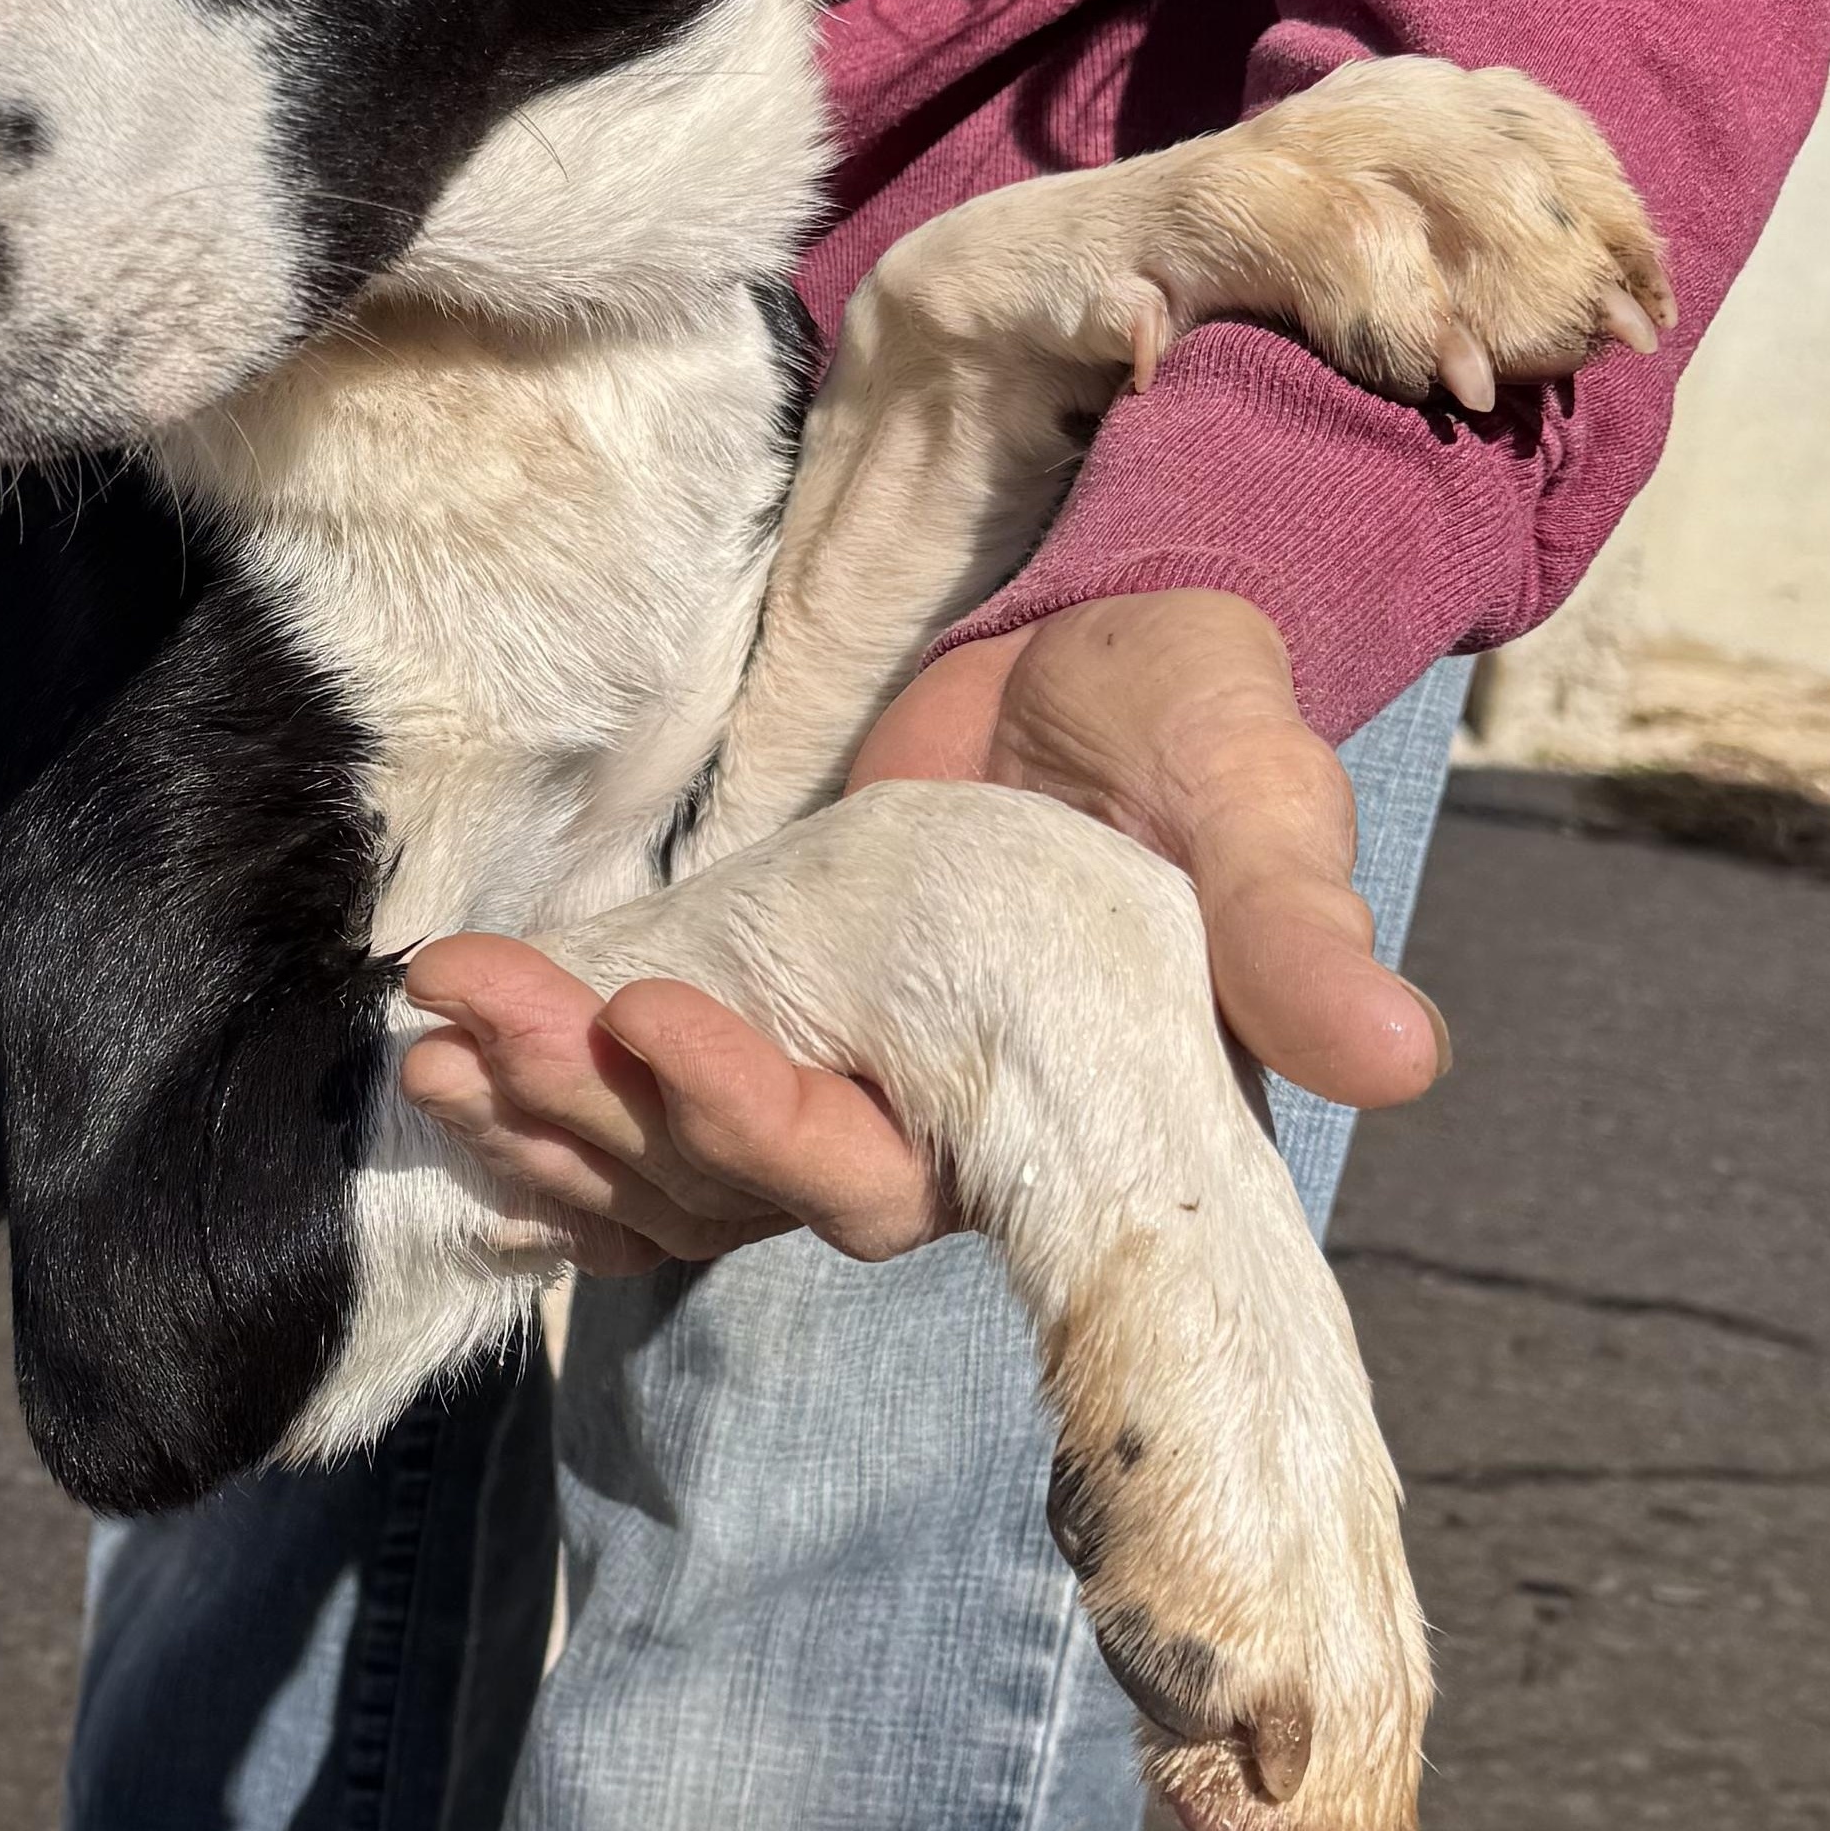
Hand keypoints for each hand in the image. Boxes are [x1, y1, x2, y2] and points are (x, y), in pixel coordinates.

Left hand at [396, 591, 1445, 1264]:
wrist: (1106, 643)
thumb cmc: (1200, 727)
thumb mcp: (1257, 798)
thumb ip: (1293, 925)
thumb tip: (1393, 1063)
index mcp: (1046, 1115)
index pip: (884, 1186)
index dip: (763, 1136)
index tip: (666, 1031)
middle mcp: (923, 1129)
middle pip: (729, 1184)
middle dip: (600, 1111)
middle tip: (487, 1022)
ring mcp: (828, 1076)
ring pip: (655, 1158)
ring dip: (539, 1106)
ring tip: (436, 1026)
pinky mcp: (760, 1015)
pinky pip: (630, 1102)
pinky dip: (539, 1087)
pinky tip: (443, 1046)